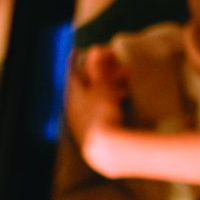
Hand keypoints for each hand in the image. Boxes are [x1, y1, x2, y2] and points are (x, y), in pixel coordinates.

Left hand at [64, 46, 127, 175]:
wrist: (107, 149)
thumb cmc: (102, 112)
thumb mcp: (102, 86)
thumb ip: (98, 68)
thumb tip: (94, 50)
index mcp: (72, 95)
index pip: (71, 72)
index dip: (76, 59)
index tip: (78, 50)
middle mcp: (74, 108)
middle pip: (86, 83)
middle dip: (101, 69)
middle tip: (115, 60)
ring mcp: (84, 120)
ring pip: (96, 95)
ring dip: (110, 82)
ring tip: (127, 76)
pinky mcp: (95, 130)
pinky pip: (101, 106)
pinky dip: (111, 96)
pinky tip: (125, 96)